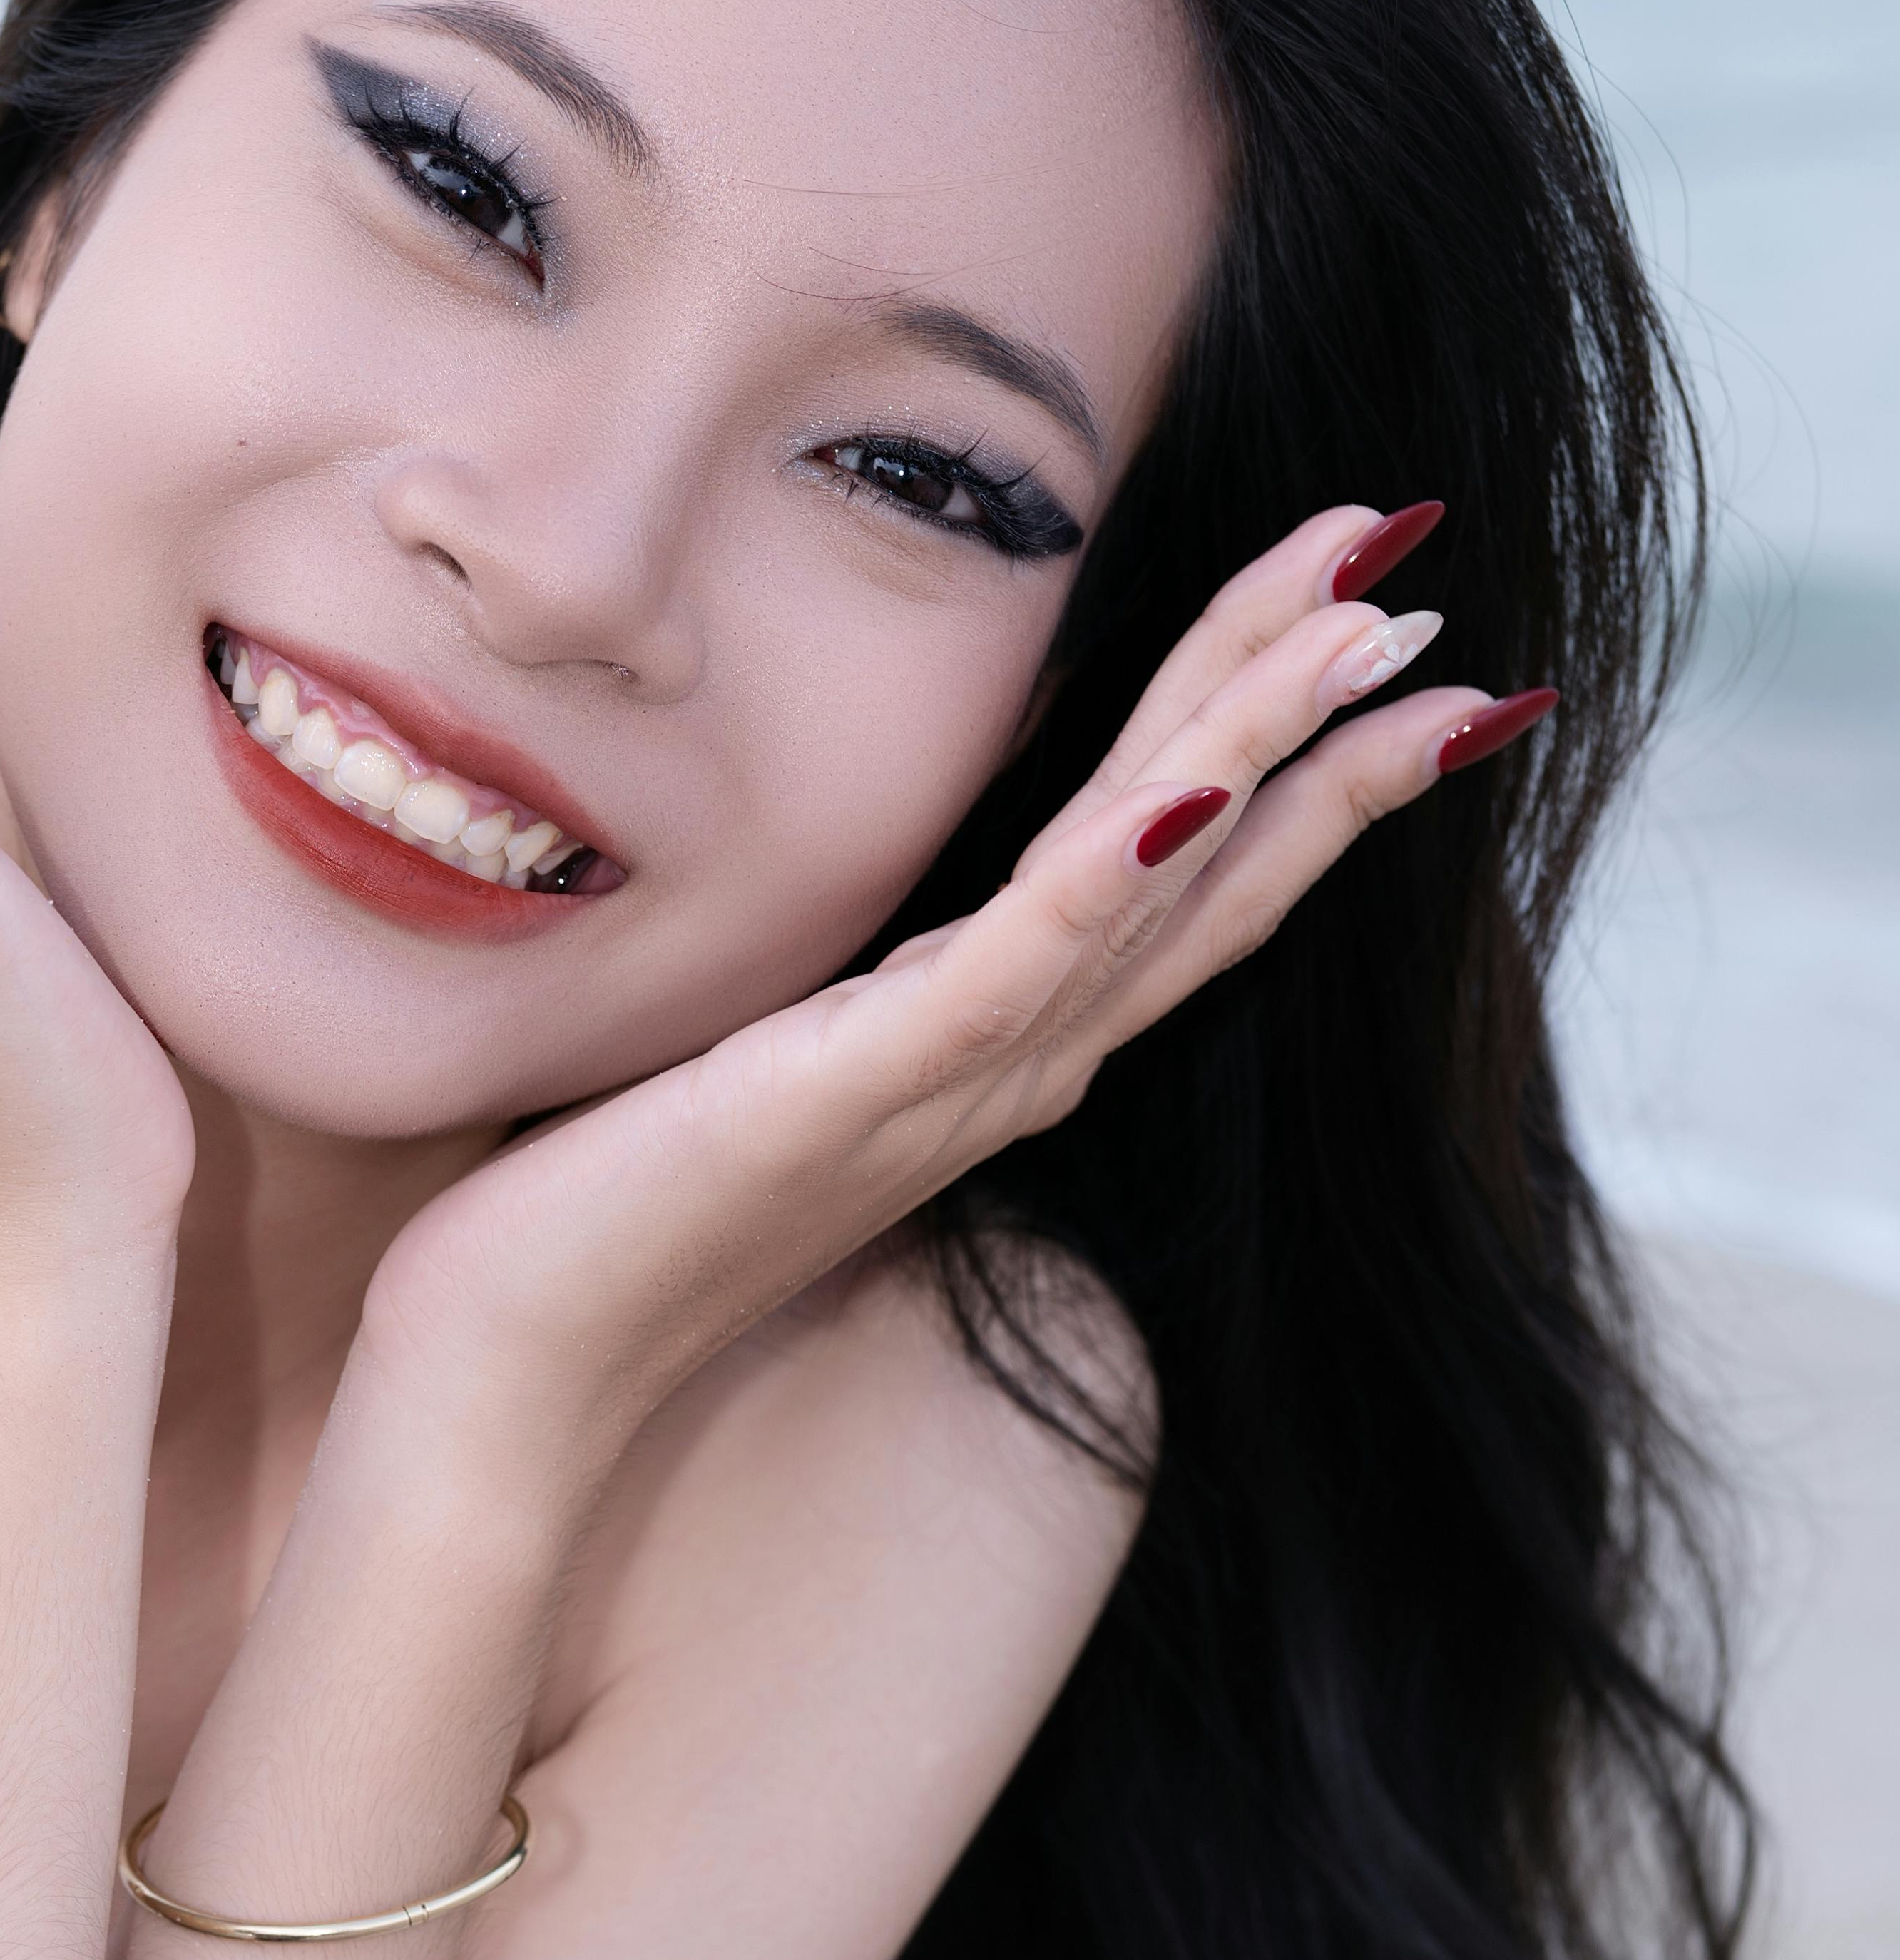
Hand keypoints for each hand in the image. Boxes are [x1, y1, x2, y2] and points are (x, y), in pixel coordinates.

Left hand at [359, 509, 1543, 1479]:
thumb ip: (861, 997)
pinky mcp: (863, 1089)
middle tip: (1437, 590)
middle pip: (1208, 860)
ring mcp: (952, 1080)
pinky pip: (1016, 962)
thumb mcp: (770, 1059)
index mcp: (988, 1044)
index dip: (1289, 759)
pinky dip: (1111, 873)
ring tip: (1370, 629)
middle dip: (1322, 718)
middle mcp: (1008, 1065)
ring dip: (1265, 749)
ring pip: (1151, 884)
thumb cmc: (614, 1209)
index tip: (1384, 637)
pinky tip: (1187, 784)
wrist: (521, 1369)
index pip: (1178, 878)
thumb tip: (895, 924)